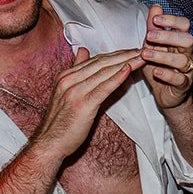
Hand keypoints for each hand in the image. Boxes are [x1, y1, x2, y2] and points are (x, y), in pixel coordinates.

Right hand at [31, 47, 141, 163]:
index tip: (132, 50)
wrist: (49, 143)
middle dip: (124, 55)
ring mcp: (75, 92)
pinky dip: (117, 77)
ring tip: (142, 57)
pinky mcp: (83, 104)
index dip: (116, 54)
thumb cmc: (61, 122)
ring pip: (104, 72)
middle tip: (143, 50)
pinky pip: (103, 88)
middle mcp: (69, 80)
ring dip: (126, 62)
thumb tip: (83, 50)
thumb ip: (76, 71)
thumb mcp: (66, 92)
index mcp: (66, 76)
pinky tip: (129, 69)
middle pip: (101, 62)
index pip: (95, 60)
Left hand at [140, 5, 192, 109]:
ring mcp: (187, 70)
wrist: (167, 93)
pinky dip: (168, 75)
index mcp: (181, 41)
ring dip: (163, 56)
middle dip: (168, 37)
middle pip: (188, 40)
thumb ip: (154, 28)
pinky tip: (156, 72)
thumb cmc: (160, 66)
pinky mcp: (183, 85)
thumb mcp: (153, 46)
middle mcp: (188, 54)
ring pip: (183, 60)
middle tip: (148, 37)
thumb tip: (156, 7)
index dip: (172, 20)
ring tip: (145, 55)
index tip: (155, 20)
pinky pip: (180, 79)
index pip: (185, 25)